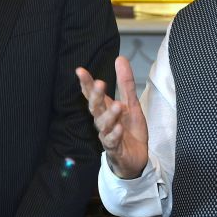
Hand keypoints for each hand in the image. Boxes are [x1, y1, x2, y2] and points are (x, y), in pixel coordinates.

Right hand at [75, 57, 148, 178]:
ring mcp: (107, 135)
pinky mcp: (115, 149)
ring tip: (118, 105)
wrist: (136, 158)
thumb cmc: (129, 130)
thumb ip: (125, 83)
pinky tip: (119, 128)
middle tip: (100, 84)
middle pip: (95, 108)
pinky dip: (115, 135)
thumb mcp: (131, 104)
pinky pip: (112, 142)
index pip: (92, 94)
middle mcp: (102, 121)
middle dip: (96, 96)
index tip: (80, 70)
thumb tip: (120, 58)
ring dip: (110, 115)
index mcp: (105, 109)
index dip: (86, 83)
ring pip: (103, 125)